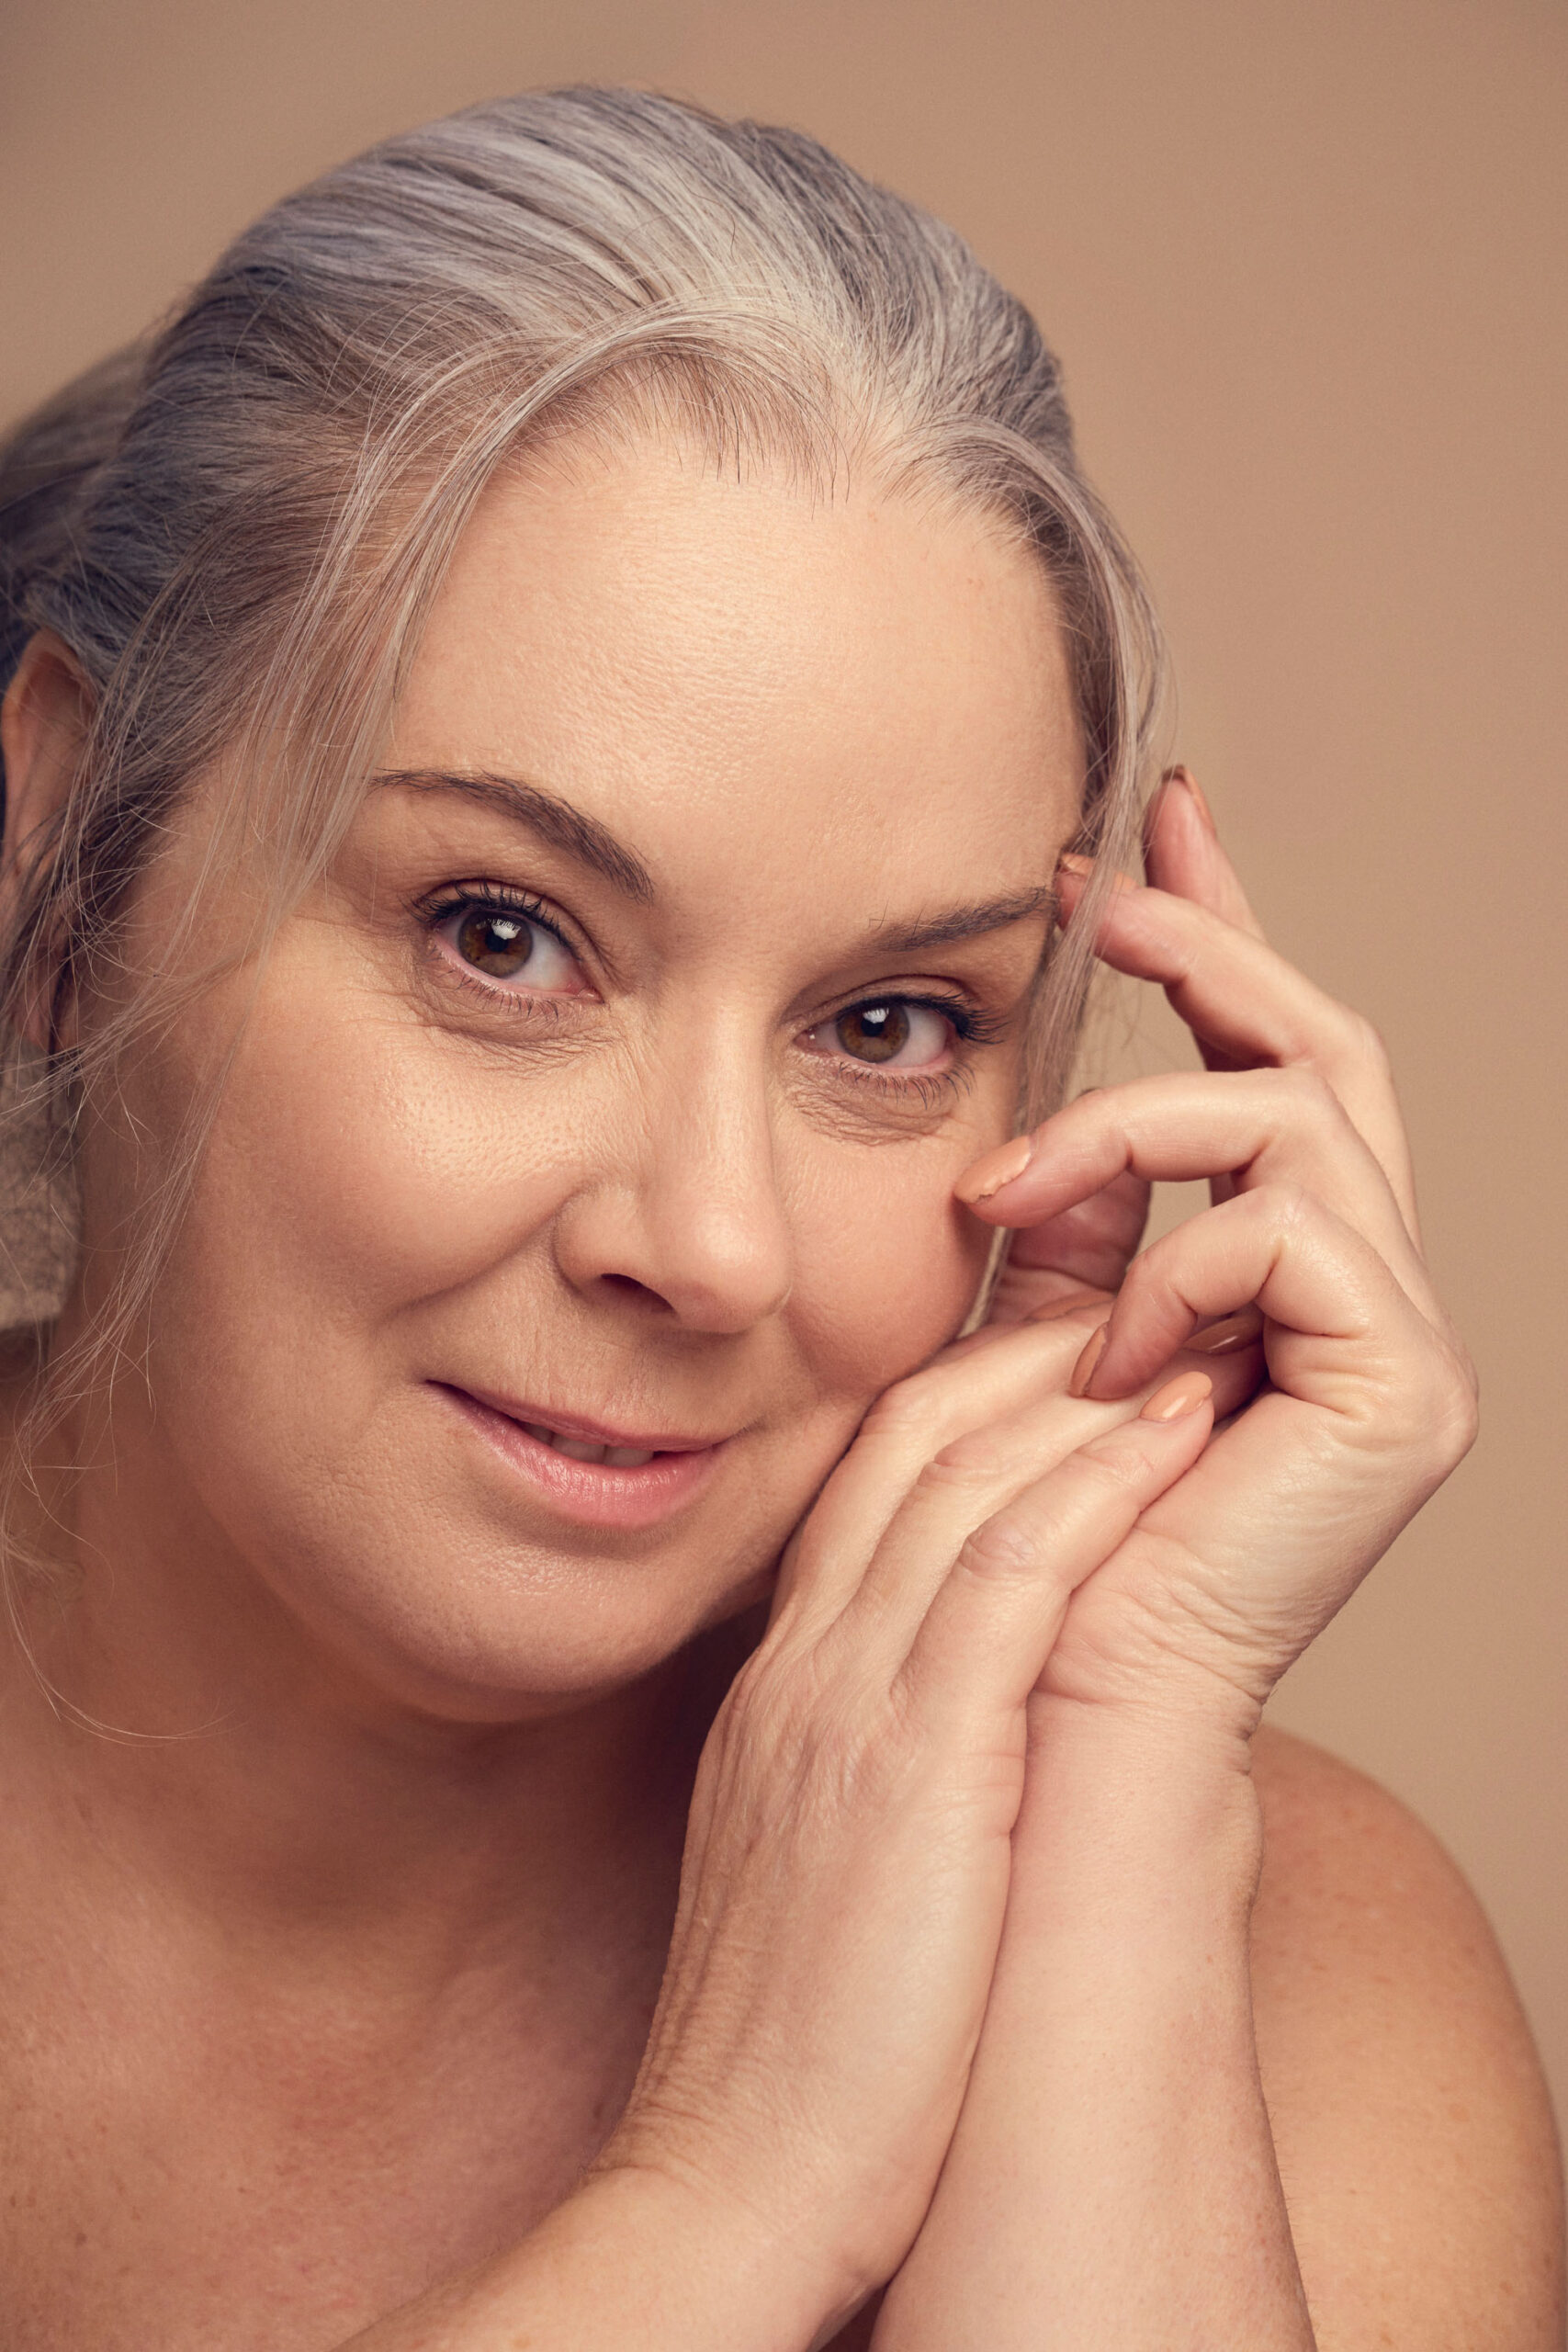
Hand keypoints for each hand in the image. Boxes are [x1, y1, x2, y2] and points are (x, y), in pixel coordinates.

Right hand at [598, 1310, 1242, 2326]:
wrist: (727, 2180)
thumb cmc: (793, 2054)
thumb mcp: (805, 1874)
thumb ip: (853, 1776)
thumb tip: (942, 1747)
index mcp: (778, 1696)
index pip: (861, 1493)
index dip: (959, 1407)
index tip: (1047, 1368)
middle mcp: (803, 1672)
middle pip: (904, 1449)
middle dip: (1017, 1360)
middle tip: (1117, 1311)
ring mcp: (847, 1706)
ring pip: (957, 1481)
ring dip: (1073, 1394)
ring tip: (1167, 1337)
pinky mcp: (913, 1763)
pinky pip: (1007, 1576)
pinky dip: (1091, 1487)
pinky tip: (1164, 1434)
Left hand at [956, 771, 1477, 1736]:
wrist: (1052, 1702)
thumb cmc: (1028, 1532)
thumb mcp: (1042, 1323)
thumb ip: (1078, 1221)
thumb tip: (1048, 1118)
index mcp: (1288, 1272)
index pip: (1273, 1069)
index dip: (1223, 939)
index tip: (1153, 826)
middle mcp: (1367, 1294)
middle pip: (1326, 1055)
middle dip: (1216, 948)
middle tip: (1107, 886)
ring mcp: (1401, 1344)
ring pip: (1306, 1116)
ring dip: (1136, 1125)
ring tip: (1009, 1193)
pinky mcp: (1404, 1395)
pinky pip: (1294, 1234)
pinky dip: (1178, 1261)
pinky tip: (1103, 1352)